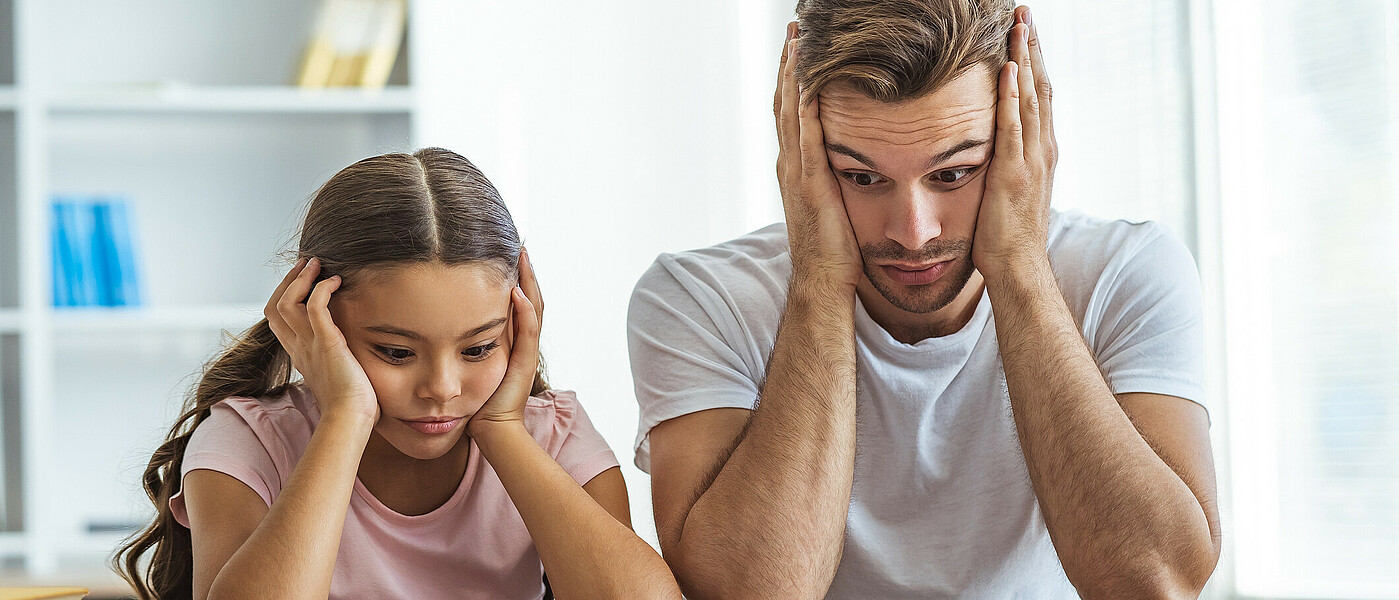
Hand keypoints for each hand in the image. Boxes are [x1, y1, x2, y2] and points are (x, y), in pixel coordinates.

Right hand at [264, 257, 378, 425]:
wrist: (351, 421)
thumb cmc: (352, 405)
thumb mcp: (337, 376)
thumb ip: (335, 360)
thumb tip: (348, 354)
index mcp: (299, 355)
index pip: (277, 319)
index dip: (285, 295)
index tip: (303, 279)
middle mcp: (299, 348)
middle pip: (275, 306)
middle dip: (289, 281)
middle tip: (308, 264)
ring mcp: (310, 345)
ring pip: (287, 303)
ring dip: (302, 279)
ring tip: (319, 265)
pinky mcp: (328, 343)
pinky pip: (314, 307)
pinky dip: (321, 289)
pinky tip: (336, 281)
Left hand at [467, 248, 543, 436]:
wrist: (492, 428)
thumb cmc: (476, 400)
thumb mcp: (470, 361)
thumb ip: (465, 341)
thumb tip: (442, 319)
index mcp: (514, 339)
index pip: (519, 300)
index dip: (517, 276)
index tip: (509, 253)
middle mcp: (525, 341)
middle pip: (532, 298)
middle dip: (526, 272)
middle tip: (521, 245)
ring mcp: (527, 351)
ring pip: (534, 309)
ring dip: (529, 283)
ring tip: (522, 258)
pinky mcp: (524, 363)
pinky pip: (528, 332)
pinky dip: (524, 311)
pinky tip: (516, 292)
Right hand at [774, 22, 861, 287]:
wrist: (824, 284)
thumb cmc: (837, 253)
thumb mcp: (837, 206)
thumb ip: (839, 181)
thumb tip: (855, 164)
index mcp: (797, 169)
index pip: (792, 114)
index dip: (794, 81)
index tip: (800, 51)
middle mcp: (790, 165)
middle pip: (785, 103)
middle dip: (789, 66)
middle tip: (794, 32)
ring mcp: (796, 173)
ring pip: (790, 111)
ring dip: (793, 75)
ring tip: (796, 42)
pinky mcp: (809, 182)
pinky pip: (805, 134)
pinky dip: (804, 104)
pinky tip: (810, 79)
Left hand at [973, 6, 1057, 284]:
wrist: (1018, 268)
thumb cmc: (1007, 236)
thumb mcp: (1008, 189)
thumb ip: (1006, 164)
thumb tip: (991, 148)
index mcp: (1040, 151)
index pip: (1037, 94)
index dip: (1032, 60)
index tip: (1024, 30)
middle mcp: (1042, 149)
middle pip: (1039, 85)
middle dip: (1032, 47)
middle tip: (1024, 12)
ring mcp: (1032, 159)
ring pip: (1029, 97)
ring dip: (1023, 59)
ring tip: (1018, 24)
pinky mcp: (1014, 172)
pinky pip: (1013, 126)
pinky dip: (1011, 95)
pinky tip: (1006, 69)